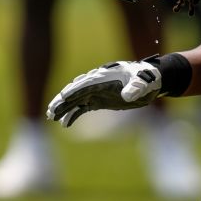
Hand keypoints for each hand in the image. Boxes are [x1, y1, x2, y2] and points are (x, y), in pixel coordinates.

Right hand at [46, 60, 162, 126]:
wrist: (150, 82)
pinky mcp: (98, 100)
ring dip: (64, 108)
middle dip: (63, 100)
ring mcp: (96, 92)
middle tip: (50, 111)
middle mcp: (97, 83)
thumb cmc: (146, 80)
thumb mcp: (143, 84)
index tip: (63, 98)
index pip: (86, 84)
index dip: (74, 91)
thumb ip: (135, 88)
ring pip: (76, 100)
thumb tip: (127, 95)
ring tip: (51, 117)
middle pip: (76, 91)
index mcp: (104, 77)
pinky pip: (82, 107)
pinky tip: (65, 123)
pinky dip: (73, 114)